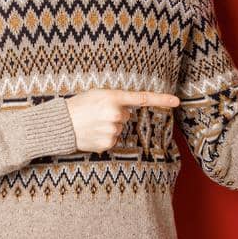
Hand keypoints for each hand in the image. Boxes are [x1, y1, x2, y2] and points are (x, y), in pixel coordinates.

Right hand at [66, 89, 180, 152]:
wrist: (60, 124)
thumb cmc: (77, 106)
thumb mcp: (96, 94)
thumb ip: (115, 99)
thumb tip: (128, 112)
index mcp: (113, 98)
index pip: (143, 98)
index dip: (161, 99)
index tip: (176, 101)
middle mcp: (116, 114)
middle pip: (126, 115)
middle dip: (115, 115)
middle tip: (96, 114)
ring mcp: (112, 130)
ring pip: (119, 128)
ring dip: (108, 126)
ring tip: (91, 124)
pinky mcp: (108, 143)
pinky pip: (113, 140)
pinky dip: (104, 137)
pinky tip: (92, 133)